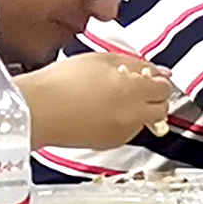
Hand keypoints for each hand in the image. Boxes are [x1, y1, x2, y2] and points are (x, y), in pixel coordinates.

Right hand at [18, 49, 176, 149]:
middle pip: (161, 109)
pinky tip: (101, 111)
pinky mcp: (108, 144)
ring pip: (144, 122)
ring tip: (110, 98)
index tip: (149, 75)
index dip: (158, 80)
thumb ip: (134, 63)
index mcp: (134, 90)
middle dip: (154, 98)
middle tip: (136, 87)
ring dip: (137, 111)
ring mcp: (122, 132)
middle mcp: (133, 115)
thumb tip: (157, 70)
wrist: (37, 111)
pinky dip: (121, 123)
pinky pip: (126, 132)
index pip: (164, 88)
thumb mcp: (101, 59)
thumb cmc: (62, 82)